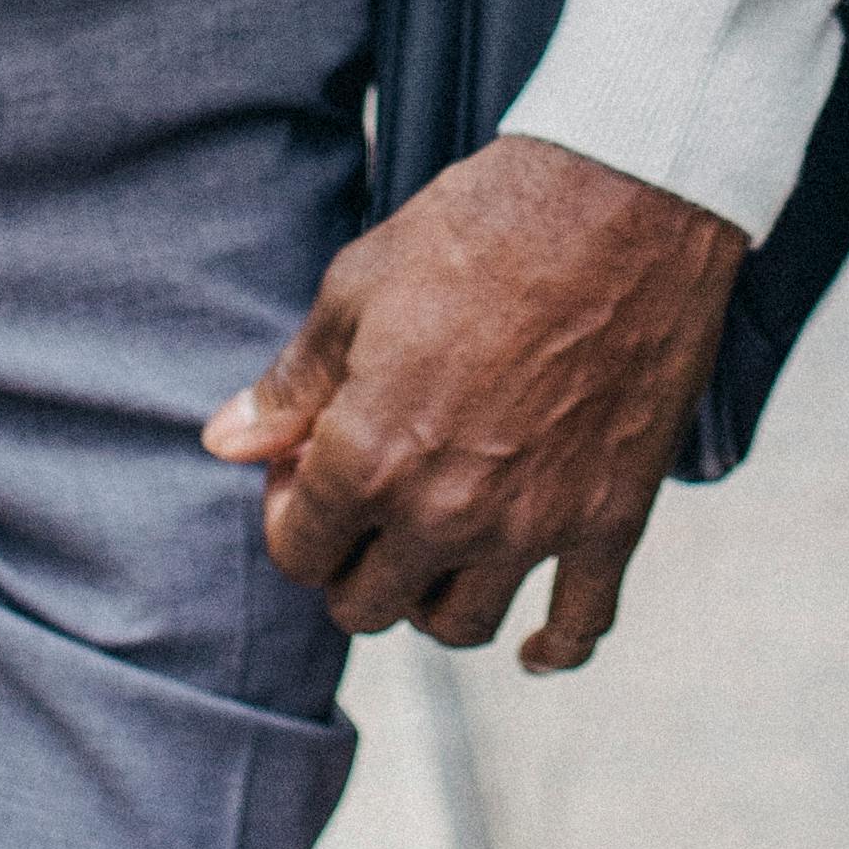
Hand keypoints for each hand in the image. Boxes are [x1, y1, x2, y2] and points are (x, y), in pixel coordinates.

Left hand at [207, 134, 745, 673]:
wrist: (621, 199)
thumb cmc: (480, 227)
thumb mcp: (358, 285)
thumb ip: (293, 382)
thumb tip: (226, 439)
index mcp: (368, 456)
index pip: (298, 552)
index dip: (292, 512)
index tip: (312, 467)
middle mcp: (445, 513)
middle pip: (368, 605)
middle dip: (353, 563)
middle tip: (370, 504)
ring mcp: (533, 526)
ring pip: (460, 624)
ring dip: (435, 598)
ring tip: (437, 547)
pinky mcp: (612, 519)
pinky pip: (579, 628)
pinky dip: (552, 648)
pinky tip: (532, 644)